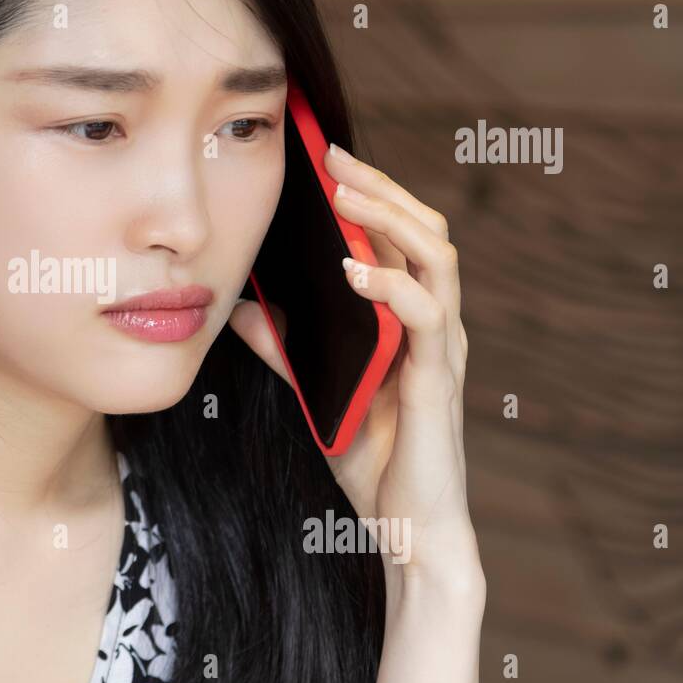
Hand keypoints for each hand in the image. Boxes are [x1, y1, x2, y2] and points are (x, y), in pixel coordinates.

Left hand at [229, 143, 477, 582]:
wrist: (407, 526)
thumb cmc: (371, 455)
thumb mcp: (313, 390)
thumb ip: (283, 349)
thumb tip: (241, 308)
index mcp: (408, 319)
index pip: (398, 237)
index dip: (370, 193)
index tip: (325, 158)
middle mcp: (434, 324)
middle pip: (425, 230)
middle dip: (381, 187)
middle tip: (334, 155)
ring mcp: (442, 349)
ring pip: (437, 258)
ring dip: (392, 219)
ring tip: (347, 195)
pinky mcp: (437, 380)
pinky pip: (428, 318)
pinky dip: (393, 287)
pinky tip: (354, 272)